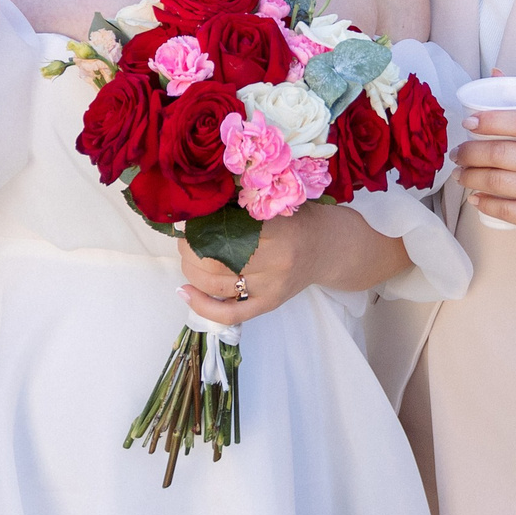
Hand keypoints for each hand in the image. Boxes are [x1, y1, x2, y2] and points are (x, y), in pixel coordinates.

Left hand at [176, 203, 408, 322]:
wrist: (331, 248)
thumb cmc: (299, 220)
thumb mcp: (277, 203)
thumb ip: (244, 202)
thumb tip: (200, 201)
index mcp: (278, 230)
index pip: (226, 230)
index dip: (200, 225)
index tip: (189, 218)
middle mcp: (276, 261)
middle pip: (216, 259)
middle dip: (190, 248)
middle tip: (184, 237)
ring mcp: (272, 287)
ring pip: (216, 285)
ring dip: (191, 270)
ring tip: (186, 256)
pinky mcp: (269, 304)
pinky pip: (230, 313)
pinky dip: (202, 306)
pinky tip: (184, 292)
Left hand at [453, 110, 515, 244]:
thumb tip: (495, 74)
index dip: (490, 120)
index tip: (468, 123)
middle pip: (501, 154)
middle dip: (470, 153)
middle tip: (458, 154)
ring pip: (498, 182)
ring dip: (471, 177)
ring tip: (461, 174)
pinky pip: (506, 209)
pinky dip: (484, 202)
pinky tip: (475, 197)